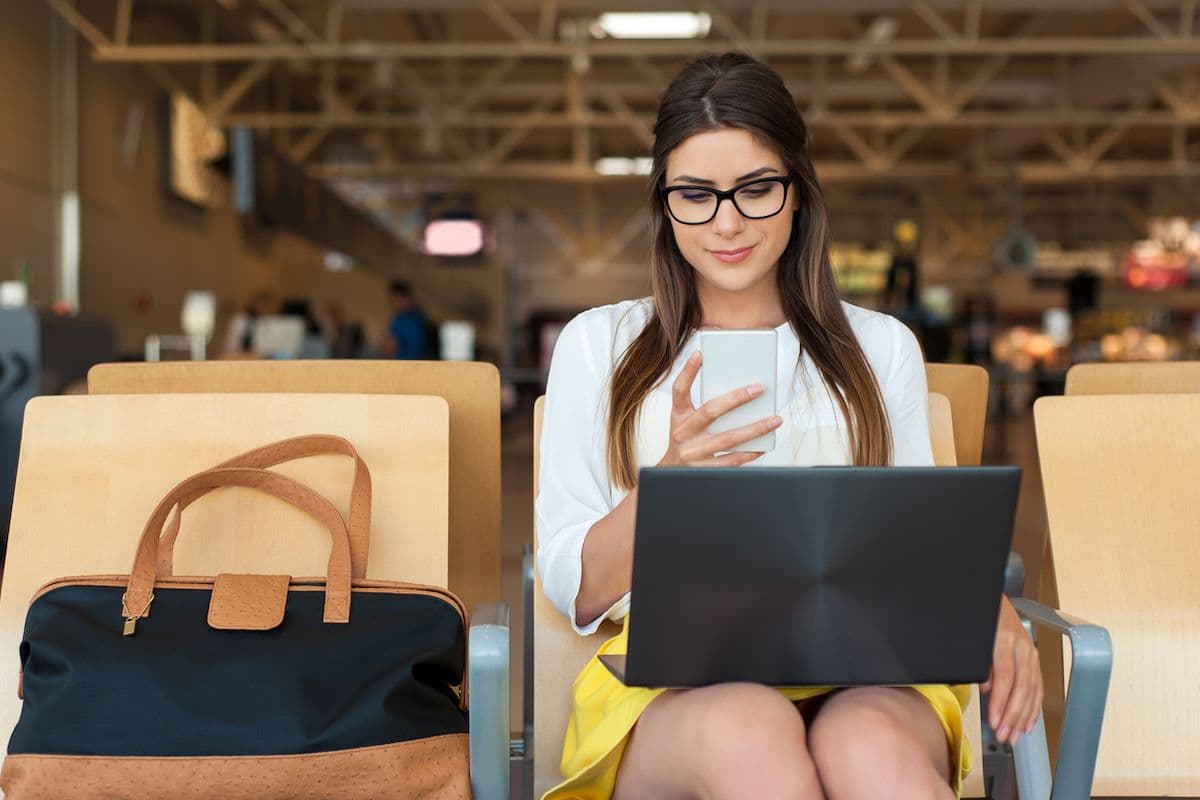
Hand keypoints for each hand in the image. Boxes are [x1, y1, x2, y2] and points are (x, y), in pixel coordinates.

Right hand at [657, 351, 781, 467]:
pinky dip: (751, 452)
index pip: (679, 390)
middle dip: (737, 398)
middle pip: (710, 411)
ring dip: (755, 428)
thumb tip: (738, 390)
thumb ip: (702, 405)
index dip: (687, 372)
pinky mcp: (706, 470)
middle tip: (759, 388)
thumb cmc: (686, 440)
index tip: (700, 354)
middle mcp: (684, 433)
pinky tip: (764, 445)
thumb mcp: (684, 420)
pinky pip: (733, 460)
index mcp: (678, 416)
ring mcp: (694, 452)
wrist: (672, 474)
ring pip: (729, 438)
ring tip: (775, 419)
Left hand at [981, 596, 1043, 744]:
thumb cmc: (977, 613)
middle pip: (1021, 686)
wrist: (990, 593)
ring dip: (1023, 715)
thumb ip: (978, 661)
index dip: (1000, 701)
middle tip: (1003, 734)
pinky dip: (1033, 705)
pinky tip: (1028, 721)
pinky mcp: (1033, 656)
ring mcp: (1030, 650)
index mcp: (1005, 638)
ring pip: (1032, 689)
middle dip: (1012, 714)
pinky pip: (1037, 684)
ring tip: (1015, 734)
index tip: (994, 720)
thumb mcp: (972, 633)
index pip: (1005, 676)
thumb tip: (986, 687)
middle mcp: (1021, 645)